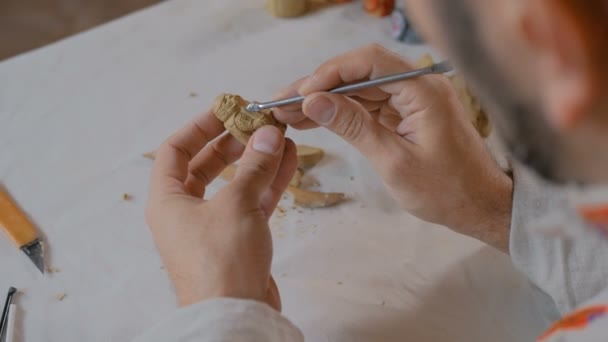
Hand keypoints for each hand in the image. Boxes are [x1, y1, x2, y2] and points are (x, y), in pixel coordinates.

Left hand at [145, 110, 296, 308]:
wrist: (236, 315)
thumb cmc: (222, 260)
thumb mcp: (237, 204)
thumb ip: (254, 166)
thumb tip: (269, 134)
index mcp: (167, 200)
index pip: (174, 150)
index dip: (199, 126)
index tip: (225, 109)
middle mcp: (185, 212)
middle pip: (205, 166)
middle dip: (232, 143)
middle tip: (257, 124)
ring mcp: (212, 226)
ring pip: (234, 183)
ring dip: (256, 161)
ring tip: (280, 137)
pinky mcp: (237, 240)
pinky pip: (251, 202)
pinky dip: (268, 183)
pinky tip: (288, 161)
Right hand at [274, 44, 512, 250]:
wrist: (480, 206)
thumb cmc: (445, 190)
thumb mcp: (393, 161)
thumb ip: (353, 126)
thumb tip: (313, 101)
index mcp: (422, 90)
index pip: (369, 62)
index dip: (329, 73)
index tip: (300, 94)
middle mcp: (418, 85)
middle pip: (359, 72)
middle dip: (318, 87)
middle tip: (280, 103)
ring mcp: (412, 99)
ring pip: (359, 89)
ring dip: (324, 100)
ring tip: (287, 114)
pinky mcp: (406, 113)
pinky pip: (367, 105)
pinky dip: (340, 113)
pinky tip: (312, 120)